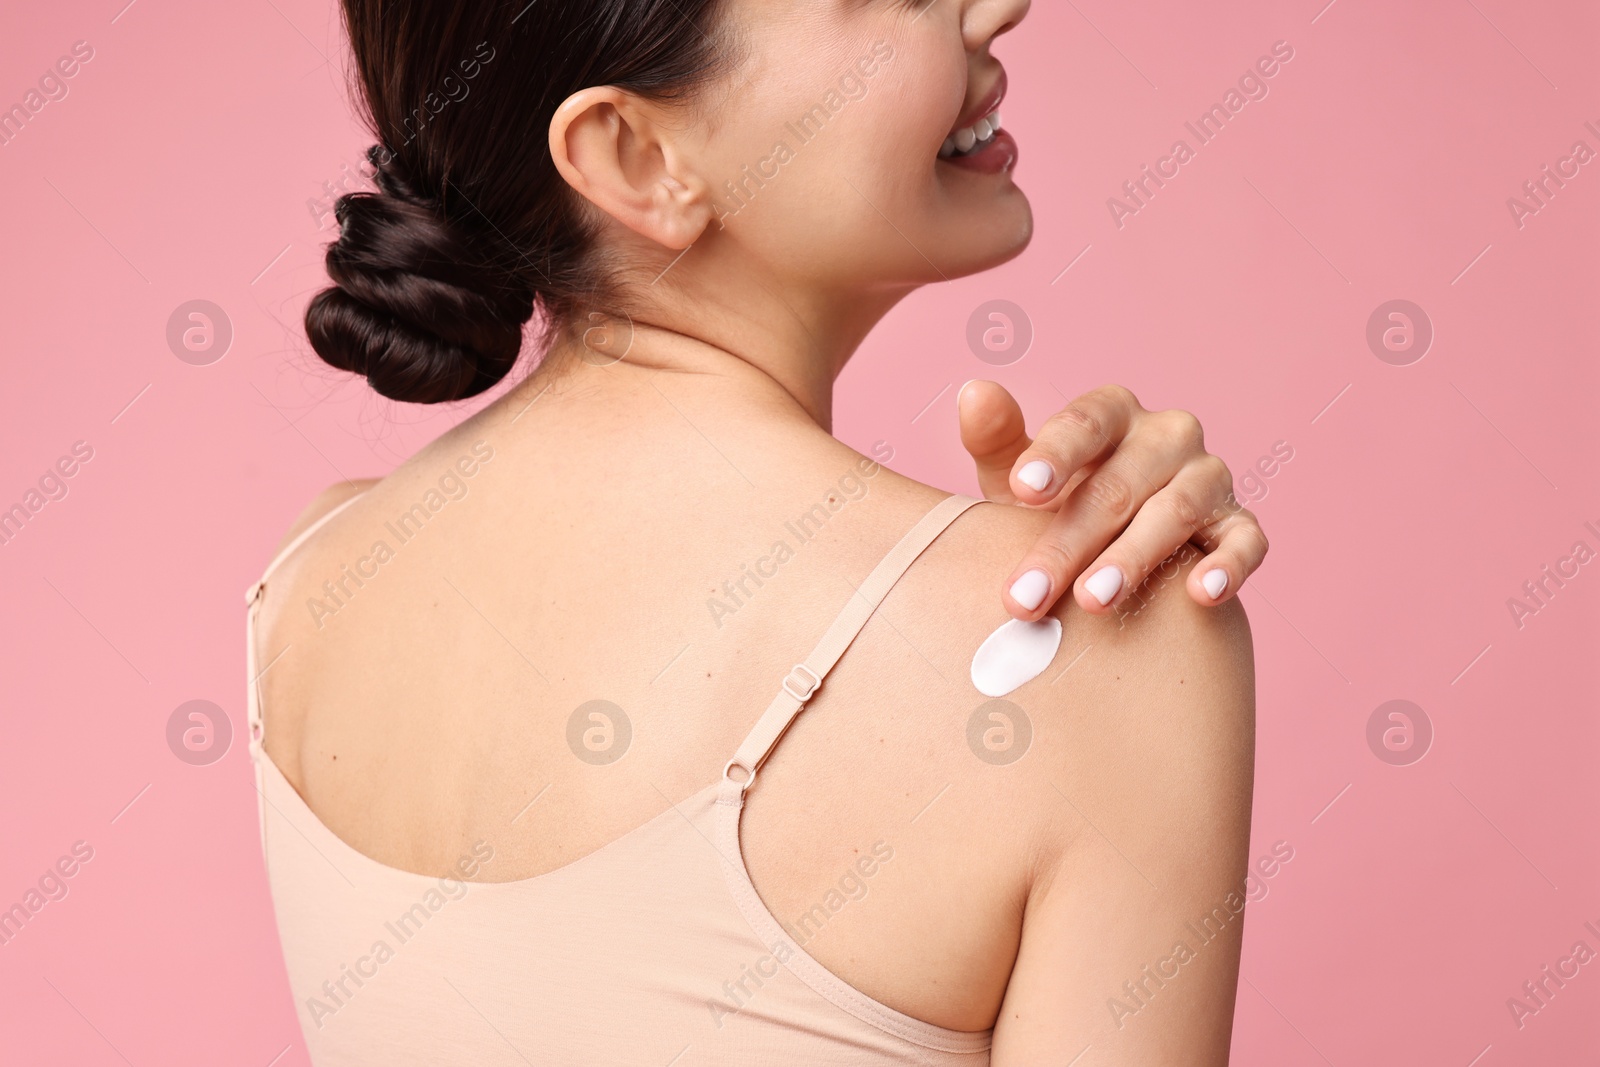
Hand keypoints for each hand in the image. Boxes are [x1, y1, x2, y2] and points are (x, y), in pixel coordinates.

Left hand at [959, 381, 1267, 619]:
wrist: (1116, 546)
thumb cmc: (1060, 504)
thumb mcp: (1022, 477)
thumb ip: (998, 439)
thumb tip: (973, 394)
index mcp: (1113, 412)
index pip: (1085, 423)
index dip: (1054, 455)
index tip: (1022, 490)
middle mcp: (1167, 435)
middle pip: (1118, 485)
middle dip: (1068, 543)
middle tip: (1027, 594)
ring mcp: (1208, 477)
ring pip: (1176, 511)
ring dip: (1134, 557)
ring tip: (1093, 601)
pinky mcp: (1237, 522)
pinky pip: (1244, 541)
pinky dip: (1228, 565)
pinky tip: (1201, 593)